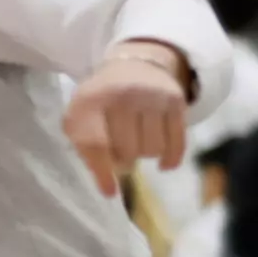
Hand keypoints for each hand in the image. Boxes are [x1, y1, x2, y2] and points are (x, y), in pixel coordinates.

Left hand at [63, 43, 190, 197]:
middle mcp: (123, 94)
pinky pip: (176, 145)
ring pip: (152, 150)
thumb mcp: (81, 117)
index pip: (96, 143)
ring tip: (136, 138)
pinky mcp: (175, 100)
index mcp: (90, 100)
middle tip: (120, 145)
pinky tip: (162, 163)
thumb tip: (109, 189)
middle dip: (123, 157)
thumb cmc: (101, 102)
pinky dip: (170, 158)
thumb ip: (86, 148)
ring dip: (144, 153)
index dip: (102, 171)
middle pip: (127, 151)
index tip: (110, 192)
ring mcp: (152, 95)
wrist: (133, 65)